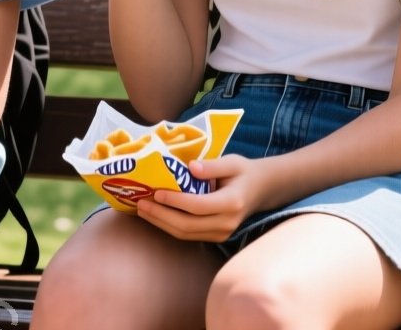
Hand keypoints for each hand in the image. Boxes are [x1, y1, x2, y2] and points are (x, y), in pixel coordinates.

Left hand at [135, 155, 271, 242]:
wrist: (261, 190)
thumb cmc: (243, 172)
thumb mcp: (232, 162)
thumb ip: (212, 165)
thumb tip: (190, 167)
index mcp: (232, 202)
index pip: (198, 206)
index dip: (175, 201)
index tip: (156, 192)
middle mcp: (227, 223)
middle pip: (188, 225)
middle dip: (161, 216)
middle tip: (140, 203)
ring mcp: (222, 234)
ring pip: (186, 233)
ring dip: (161, 223)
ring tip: (142, 210)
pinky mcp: (216, 237)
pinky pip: (189, 235)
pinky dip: (170, 226)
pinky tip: (156, 215)